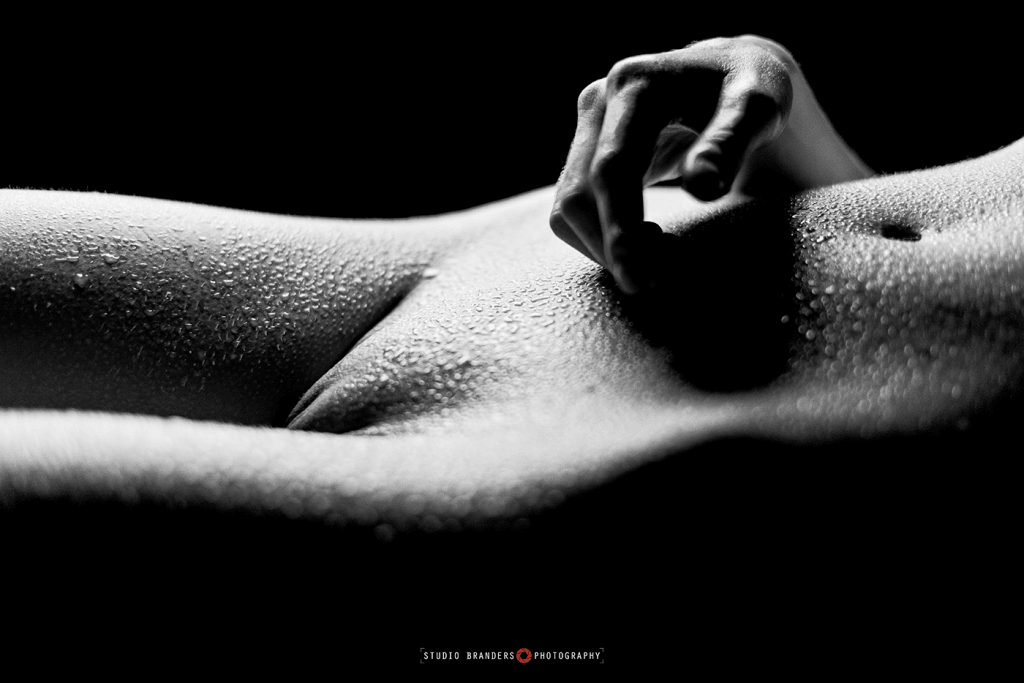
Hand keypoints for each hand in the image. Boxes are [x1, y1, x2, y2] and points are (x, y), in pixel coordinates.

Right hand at [550, 35, 872, 292]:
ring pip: (567, 208)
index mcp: (636, 84)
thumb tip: (702, 188)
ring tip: (662, 255)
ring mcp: (587, 127)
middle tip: (659, 281)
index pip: (613, 168)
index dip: (619, 227)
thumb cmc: (752, 88)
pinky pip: (574, 208)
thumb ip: (731, 142)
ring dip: (605, 247)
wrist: (732, 72)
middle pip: (579, 196)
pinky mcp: (585, 150)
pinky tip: (648, 238)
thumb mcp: (759, 106)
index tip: (637, 278)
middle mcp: (599, 101)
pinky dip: (603, 237)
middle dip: (613, 249)